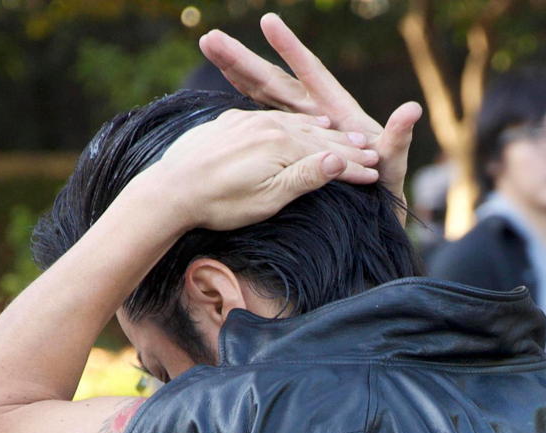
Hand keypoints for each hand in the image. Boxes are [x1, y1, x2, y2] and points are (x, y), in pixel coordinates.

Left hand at [138, 108, 379, 231]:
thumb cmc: (220, 203)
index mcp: (282, 146)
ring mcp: (249, 121)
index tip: (375, 176)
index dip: (353, 167)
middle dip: (346, 147)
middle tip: (372, 154)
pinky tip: (304, 123)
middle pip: (317, 136)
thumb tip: (338, 160)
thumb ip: (304, 177)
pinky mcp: (232, 122)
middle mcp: (269, 126)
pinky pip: (272, 117)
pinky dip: (295, 122)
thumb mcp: (268, 198)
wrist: (170, 190)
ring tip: (346, 136)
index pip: (328, 156)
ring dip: (324, 131)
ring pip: (296, 123)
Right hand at [199, 13, 420, 216]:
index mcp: (337, 111)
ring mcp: (299, 127)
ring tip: (208, 47)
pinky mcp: (290, 144)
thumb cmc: (387, 186)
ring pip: (262, 94)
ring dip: (235, 71)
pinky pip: (261, 117)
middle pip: (275, 80)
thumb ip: (399, 139)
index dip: (291, 49)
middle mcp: (314, 112)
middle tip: (211, 38)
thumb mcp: (395, 162)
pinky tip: (223, 86)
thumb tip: (412, 110)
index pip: (310, 74)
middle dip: (244, 58)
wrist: (373, 214)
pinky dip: (243, 98)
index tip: (269, 24)